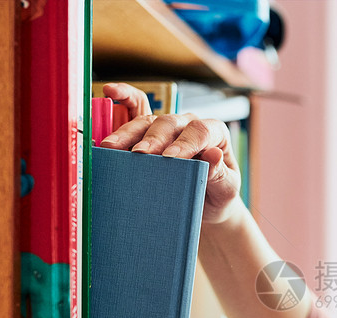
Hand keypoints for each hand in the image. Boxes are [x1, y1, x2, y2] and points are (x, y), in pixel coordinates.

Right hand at [99, 84, 241, 224]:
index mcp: (215, 133)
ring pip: (149, 121)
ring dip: (129, 132)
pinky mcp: (151, 132)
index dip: (185, 143)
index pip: (200, 131)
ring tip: (111, 147)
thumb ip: (220, 174)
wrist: (207, 203)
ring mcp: (169, 127)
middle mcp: (190, 124)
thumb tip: (213, 155)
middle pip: (170, 123)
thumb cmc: (219, 194)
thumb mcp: (226, 189)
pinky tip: (109, 93)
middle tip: (140, 155)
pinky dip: (123, 99)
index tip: (172, 158)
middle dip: (154, 139)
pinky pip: (136, 108)